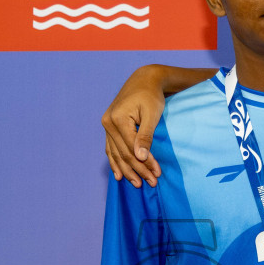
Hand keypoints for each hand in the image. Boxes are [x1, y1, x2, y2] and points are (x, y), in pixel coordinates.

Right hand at [102, 68, 166, 187]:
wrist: (143, 80)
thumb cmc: (151, 95)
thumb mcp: (152, 114)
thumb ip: (146, 136)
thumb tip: (140, 157)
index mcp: (118, 119)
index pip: (132, 148)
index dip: (144, 164)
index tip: (157, 174)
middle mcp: (108, 123)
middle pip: (123, 153)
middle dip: (138, 170)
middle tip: (151, 183)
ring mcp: (106, 125)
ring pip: (116, 154)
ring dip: (127, 171)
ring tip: (137, 184)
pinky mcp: (109, 127)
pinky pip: (110, 148)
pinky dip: (115, 162)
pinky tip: (118, 175)